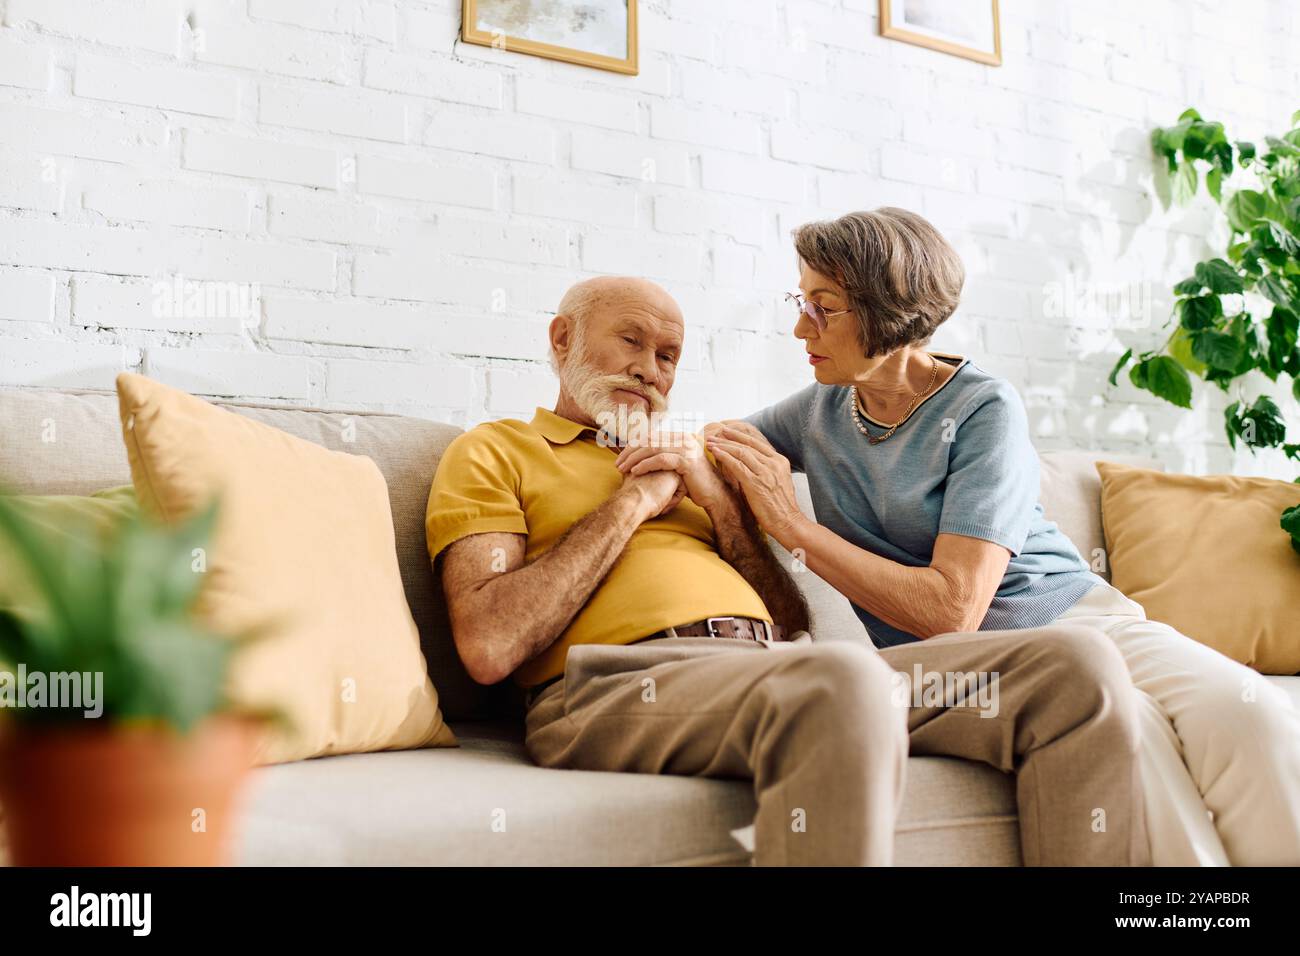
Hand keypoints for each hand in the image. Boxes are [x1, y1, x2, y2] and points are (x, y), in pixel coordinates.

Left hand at [614, 430, 733, 513]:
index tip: (621, 457)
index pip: (651, 436)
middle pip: (649, 440)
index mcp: (680, 436)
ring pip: (653, 448)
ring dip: (634, 459)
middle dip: (631, 452)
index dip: (634, 445)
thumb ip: (664, 455)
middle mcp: (683, 438)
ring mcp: (686, 448)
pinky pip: (660, 460)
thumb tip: (642, 453)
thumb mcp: (677, 464)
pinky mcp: (687, 460)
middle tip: (617, 463)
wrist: (713, 493)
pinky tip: (635, 472)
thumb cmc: (692, 481)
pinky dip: (645, 465)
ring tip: (622, 469)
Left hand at [703, 422, 804, 540]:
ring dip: (723, 445)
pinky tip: (715, 452)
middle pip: (747, 445)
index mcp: (780, 461)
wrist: (788, 523)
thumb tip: (750, 464)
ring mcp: (765, 472)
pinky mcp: (755, 483)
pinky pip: (736, 465)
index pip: (757, 443)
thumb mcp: (777, 482)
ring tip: (710, 442)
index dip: (740, 436)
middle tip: (714, 434)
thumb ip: (766, 470)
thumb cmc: (780, 507)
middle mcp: (774, 463)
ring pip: (740, 452)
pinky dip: (724, 457)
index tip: (727, 432)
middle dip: (728, 438)